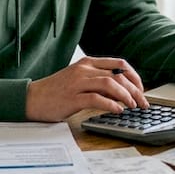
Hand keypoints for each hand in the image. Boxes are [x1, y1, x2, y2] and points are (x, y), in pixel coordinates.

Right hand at [25, 57, 148, 121]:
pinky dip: (111, 105)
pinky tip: (117, 110)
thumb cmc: (56, 91)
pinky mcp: (72, 98)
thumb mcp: (79, 79)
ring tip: (132, 106)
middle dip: (135, 90)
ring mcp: (77, 83)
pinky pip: (96, 99)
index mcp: (87, 63)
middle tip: (142, 102)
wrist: (32, 98)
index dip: (135, 76)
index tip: (141, 89)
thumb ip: (98, 81)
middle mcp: (84, 70)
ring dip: (126, 96)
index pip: (119, 64)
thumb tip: (122, 90)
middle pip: (118, 76)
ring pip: (110, 84)